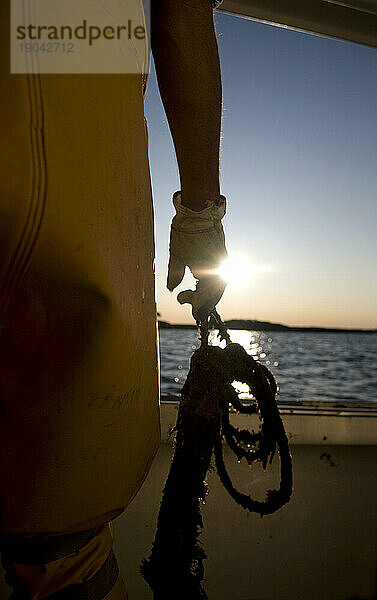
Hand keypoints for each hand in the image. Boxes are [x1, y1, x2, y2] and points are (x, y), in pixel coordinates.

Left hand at [167, 191, 226, 321]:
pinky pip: (220, 273)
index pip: (205, 296)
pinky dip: (211, 281)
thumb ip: (174, 275)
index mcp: (208, 271)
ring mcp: (223, 260)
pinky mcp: (222, 252)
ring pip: (219, 284)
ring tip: (196, 294)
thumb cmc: (185, 231)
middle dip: (203, 301)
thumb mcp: (176, 255)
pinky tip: (202, 281)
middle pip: (215, 293)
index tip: (182, 299)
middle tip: (191, 304)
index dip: (195, 303)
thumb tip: (171, 289)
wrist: (199, 209)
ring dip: (208, 292)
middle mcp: (220, 267)